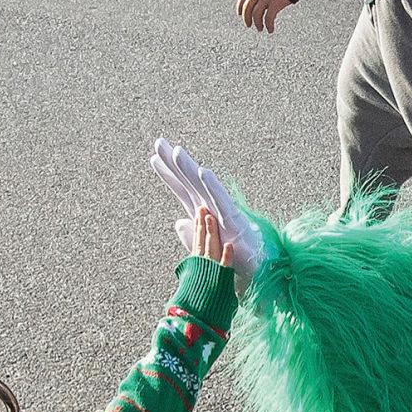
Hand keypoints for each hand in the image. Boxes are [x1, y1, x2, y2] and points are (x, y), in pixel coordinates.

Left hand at [149, 138, 266, 279]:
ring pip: (203, 186)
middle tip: (159, 142)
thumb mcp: (206, 246)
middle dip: (173, 161)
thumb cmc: (236, 255)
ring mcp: (222, 212)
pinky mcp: (234, 220)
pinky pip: (221, 201)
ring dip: (189, 168)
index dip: (168, 174)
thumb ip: (190, 233)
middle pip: (188, 180)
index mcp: (202, 212)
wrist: (258, 268)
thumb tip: (178, 222)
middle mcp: (211, 207)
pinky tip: (204, 172)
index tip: (153, 158)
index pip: (181, 189)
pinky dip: (213, 186)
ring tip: (176, 152)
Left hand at [237, 0, 291, 32]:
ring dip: (257, 23)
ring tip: (260, 28)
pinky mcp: (275, 4)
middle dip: (247, 18)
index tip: (240, 14)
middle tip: (249, 25)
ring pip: (256, 14)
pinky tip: (270, 29)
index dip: (240, 6)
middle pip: (247, 7)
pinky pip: (268, 18)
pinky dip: (268, 26)